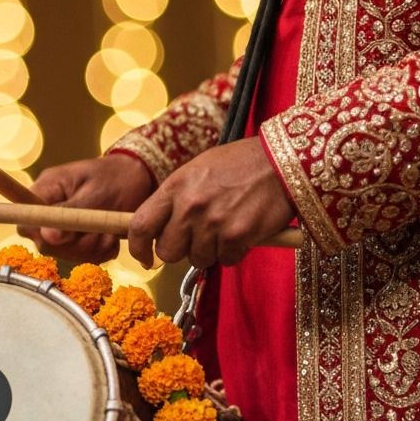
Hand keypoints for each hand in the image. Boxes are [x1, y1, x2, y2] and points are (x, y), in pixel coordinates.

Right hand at [19, 153, 155, 261]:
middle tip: (101, 232)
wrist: (139, 178)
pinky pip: (82, 257)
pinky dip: (99, 252)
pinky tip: (110, 238)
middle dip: (76, 244)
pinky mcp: (77, 238)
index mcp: (46, 189)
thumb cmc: (118, 178)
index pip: (25, 219)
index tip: (64, 235)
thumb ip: (70, 214)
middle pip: (45, 242)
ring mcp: (62, 225)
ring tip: (109, 232)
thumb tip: (46, 236)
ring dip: (91, 248)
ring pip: (65, 253)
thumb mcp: (95, 193)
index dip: (40, 233)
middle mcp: (48, 209)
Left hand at [127, 136, 295, 268]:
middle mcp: (190, 206)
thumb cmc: (239, 164)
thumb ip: (175, 198)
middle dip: (181, 250)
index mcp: (175, 186)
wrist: (282, 160)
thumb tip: (158, 227)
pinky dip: (235, 252)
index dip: (137, 248)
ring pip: (198, 259)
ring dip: (211, 250)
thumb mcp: (196, 171)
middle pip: (168, 251)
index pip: (140, 225)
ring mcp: (213, 222)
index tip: (144, 257)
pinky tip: (243, 231)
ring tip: (225, 227)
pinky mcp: (237, 236)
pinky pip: (226, 260)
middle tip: (196, 239)